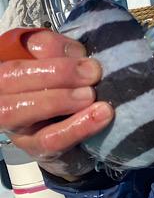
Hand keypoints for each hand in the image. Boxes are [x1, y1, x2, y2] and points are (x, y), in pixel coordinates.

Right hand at [0, 30, 112, 179]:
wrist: (81, 132)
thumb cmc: (69, 88)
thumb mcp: (65, 63)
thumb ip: (60, 50)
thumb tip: (72, 52)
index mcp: (8, 70)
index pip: (13, 51)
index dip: (45, 49)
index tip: (79, 52)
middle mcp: (1, 95)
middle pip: (9, 78)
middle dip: (55, 72)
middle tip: (92, 72)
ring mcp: (14, 124)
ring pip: (17, 111)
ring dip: (58, 100)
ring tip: (90, 94)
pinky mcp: (34, 148)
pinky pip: (49, 139)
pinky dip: (77, 126)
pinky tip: (101, 115)